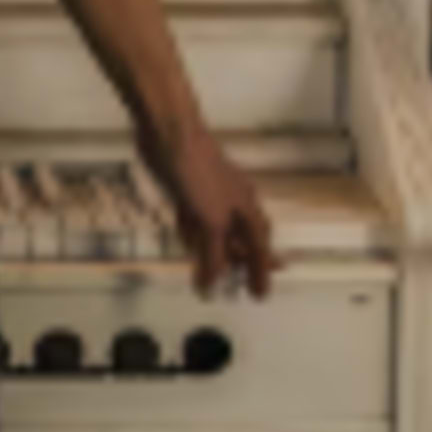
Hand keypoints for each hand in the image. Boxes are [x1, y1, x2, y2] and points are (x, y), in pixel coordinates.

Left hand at [135, 97, 275, 299]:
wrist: (171, 136)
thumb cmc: (199, 176)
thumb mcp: (211, 221)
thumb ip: (213, 255)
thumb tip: (212, 286)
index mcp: (246, 208)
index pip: (259, 248)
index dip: (260, 272)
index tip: (259, 296)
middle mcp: (233, 203)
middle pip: (241, 239)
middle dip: (242, 262)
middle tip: (244, 285)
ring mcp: (209, 196)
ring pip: (217, 231)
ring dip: (215, 252)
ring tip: (214, 272)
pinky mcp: (187, 191)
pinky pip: (195, 219)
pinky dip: (193, 234)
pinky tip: (187, 243)